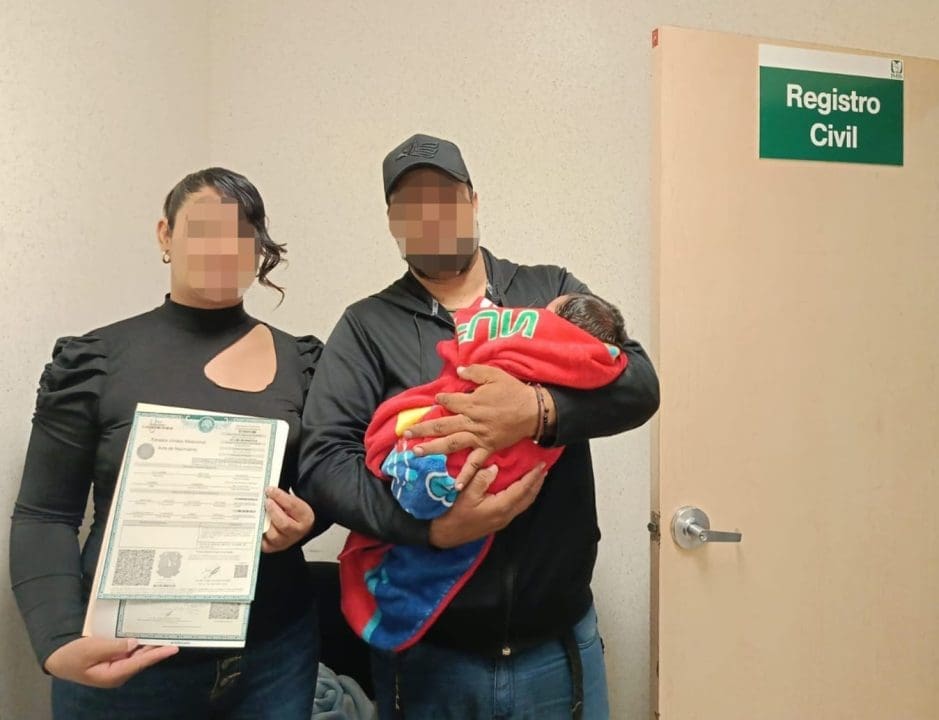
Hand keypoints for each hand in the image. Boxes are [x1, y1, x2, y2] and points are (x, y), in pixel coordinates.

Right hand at [44, 636, 178, 687]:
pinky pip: (131, 652)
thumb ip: (113, 646)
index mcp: (113, 675)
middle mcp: (119, 672)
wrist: (58, 657)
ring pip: (139, 655)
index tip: (173, 648)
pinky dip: (140, 643)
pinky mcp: (115, 659)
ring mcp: (117, 666)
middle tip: (175, 637)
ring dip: (150, 645)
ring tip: (167, 634)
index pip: (140, 663)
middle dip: (158, 649)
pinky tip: (149, 635)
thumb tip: (134, 643)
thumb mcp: (91, 649)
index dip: (157, 654)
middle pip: (142, 659)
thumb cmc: (72, 656)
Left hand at [262, 488, 314, 552]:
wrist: (295, 529)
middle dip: (273, 511)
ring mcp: (283, 542)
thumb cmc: (294, 515)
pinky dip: (257, 531)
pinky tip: (254, 522)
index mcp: (305, 518)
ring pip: (272, 534)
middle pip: (284, 524)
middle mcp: (296, 533)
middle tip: (266, 501)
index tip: (270, 490)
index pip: (293, 507)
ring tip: (259, 511)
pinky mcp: (271, 547)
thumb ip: (283, 498)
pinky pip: (261, 541)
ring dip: (264, 522)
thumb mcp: (294, 503)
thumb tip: (268, 491)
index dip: (280, 497)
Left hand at [406, 365, 551, 488]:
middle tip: (406, 434)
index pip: (449, 400)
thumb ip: (475, 372)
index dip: (441, 399)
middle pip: (443, 425)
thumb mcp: (495, 374)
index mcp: (472, 403)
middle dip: (423, 429)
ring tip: (416, 453)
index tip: (436, 398)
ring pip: (451, 443)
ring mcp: (479, 437)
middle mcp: (471, 421)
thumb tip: (458, 370)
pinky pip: (475, 463)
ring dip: (433, 448)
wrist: (533, 411)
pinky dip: (465, 475)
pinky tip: (454, 485)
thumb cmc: (514, 392)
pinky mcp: (488, 448)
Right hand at [428, 462, 546, 548]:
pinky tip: (522, 490)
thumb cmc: (454, 513)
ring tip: (537, 478)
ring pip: (524, 504)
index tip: (541, 465)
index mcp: (501, 506)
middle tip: (543, 469)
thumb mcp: (466, 493)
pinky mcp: (498, 522)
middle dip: (537, 483)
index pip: (522, 489)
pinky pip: (517, 507)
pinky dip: (524, 496)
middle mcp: (506, 515)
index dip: (533, 476)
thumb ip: (482, 479)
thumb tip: (495, 468)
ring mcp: (503, 520)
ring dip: (532, 490)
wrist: (446, 534)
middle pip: (528, 498)